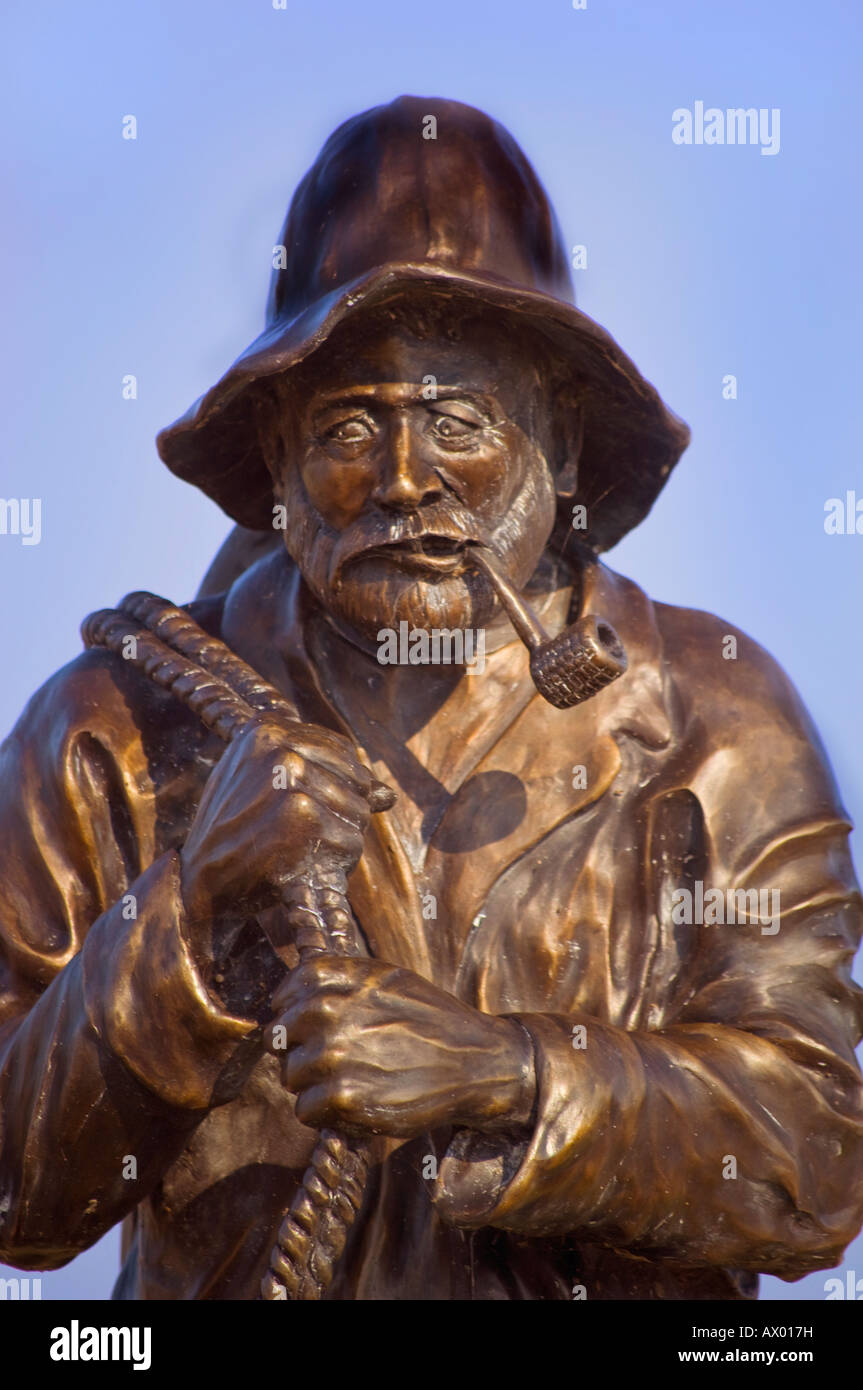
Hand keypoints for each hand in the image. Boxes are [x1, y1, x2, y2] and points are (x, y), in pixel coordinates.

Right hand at [179, 718, 381, 928]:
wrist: (199, 882)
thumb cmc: (234, 833)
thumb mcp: (265, 786)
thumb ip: (321, 775)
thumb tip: (387, 794)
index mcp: (268, 728)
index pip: (343, 752)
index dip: (341, 785)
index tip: (315, 807)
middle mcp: (281, 746)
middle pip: (357, 781)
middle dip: (340, 813)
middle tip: (298, 835)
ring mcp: (293, 780)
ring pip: (358, 813)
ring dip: (337, 840)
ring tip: (296, 849)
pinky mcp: (303, 817)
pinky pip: (351, 842)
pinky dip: (334, 862)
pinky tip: (300, 864)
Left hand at [265, 955, 535, 1138]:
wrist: (474, 1061)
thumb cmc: (432, 1021)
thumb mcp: (389, 979)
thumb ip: (341, 980)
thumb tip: (289, 995)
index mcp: (342, 979)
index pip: (289, 989)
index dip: (293, 1008)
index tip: (308, 1025)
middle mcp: (332, 1011)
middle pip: (281, 1036)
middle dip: (301, 1049)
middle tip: (335, 1060)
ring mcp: (335, 1054)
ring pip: (290, 1075)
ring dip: (314, 1084)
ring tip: (351, 1081)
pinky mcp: (344, 1097)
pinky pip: (305, 1109)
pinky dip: (326, 1113)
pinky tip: (356, 1102)